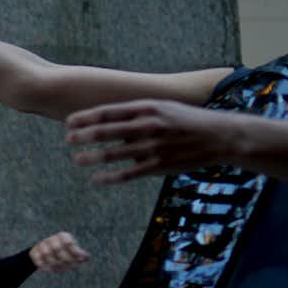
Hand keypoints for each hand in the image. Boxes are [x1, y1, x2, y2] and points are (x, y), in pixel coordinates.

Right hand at [27, 232, 90, 272]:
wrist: (43, 252)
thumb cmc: (64, 252)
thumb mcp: (73, 251)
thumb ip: (80, 254)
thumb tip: (87, 257)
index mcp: (63, 236)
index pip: (69, 243)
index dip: (75, 253)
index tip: (80, 260)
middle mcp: (51, 239)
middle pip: (57, 248)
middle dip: (66, 260)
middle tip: (72, 267)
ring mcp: (42, 245)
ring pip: (48, 254)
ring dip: (56, 264)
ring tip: (63, 269)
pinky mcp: (34, 252)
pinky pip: (39, 260)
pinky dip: (46, 266)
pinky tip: (52, 270)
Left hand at [65, 100, 246, 183]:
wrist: (220, 137)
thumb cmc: (187, 121)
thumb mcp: (163, 108)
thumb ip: (137, 114)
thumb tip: (110, 120)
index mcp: (148, 108)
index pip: (108, 111)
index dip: (85, 117)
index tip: (68, 122)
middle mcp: (148, 125)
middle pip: (106, 131)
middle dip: (82, 136)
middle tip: (68, 140)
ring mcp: (153, 146)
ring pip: (114, 154)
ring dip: (91, 157)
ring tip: (77, 160)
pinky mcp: (160, 165)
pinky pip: (129, 173)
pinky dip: (109, 177)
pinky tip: (96, 179)